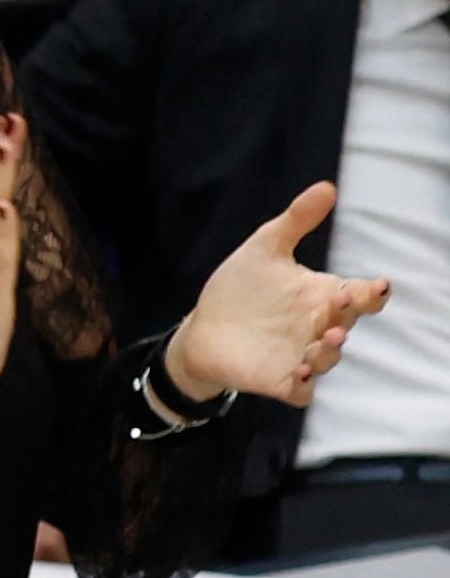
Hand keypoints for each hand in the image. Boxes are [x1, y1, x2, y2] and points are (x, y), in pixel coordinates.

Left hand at [167, 182, 392, 408]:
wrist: (201, 327)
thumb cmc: (239, 289)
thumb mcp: (264, 248)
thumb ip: (295, 221)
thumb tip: (327, 187)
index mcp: (322, 295)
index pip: (362, 295)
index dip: (373, 292)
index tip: (376, 286)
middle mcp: (318, 326)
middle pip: (348, 322)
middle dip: (349, 313)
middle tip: (341, 298)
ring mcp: (301, 355)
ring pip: (329, 358)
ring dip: (332, 349)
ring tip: (329, 336)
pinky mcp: (279, 380)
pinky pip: (301, 390)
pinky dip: (305, 385)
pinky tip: (300, 374)